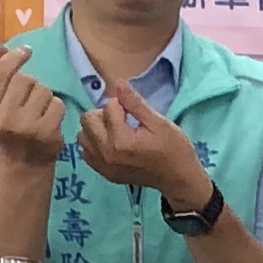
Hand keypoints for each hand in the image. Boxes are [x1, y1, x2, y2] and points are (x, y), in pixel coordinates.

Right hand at [0, 40, 72, 169]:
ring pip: (44, 90)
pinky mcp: (46, 132)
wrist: (24, 163)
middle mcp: (4, 117)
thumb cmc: (11, 128)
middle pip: (25, 79)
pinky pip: (57, 104)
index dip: (15, 57)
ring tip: (38, 111)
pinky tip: (49, 120)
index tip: (26, 51)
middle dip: (31, 85)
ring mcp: (26, 126)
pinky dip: (56, 109)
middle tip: (29, 100)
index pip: (2, 72)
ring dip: (45, 97)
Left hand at [80, 75, 211, 209]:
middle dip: (104, 114)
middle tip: (124, 121)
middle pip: (88, 119)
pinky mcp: (103, 173)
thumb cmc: (174, 149)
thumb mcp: (159, 123)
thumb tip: (118, 83)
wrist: (179, 179)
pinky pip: (85, 151)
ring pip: (83, 134)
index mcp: (121, 140)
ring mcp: (103, 165)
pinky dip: (95, 144)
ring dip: (96, 129)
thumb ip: (135, 103)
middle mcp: (107, 153)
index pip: (109, 106)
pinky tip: (111, 144)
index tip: (137, 115)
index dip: (124, 105)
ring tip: (116, 132)